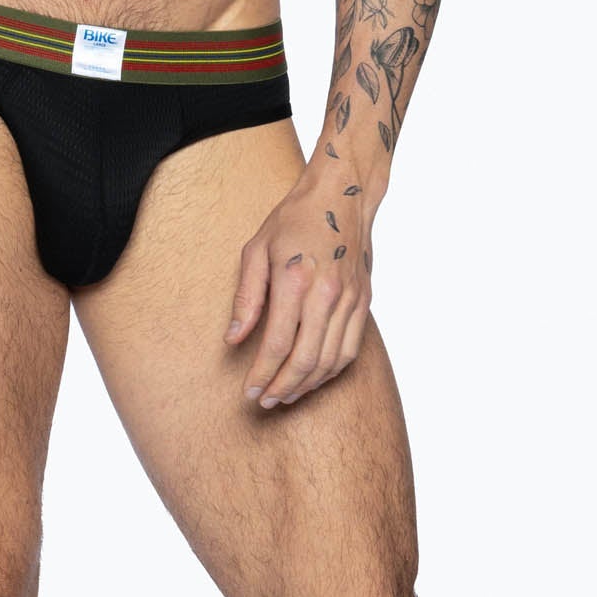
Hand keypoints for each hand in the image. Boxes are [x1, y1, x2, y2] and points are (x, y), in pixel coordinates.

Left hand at [224, 164, 378, 408]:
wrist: (343, 195)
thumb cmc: (294, 220)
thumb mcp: (256, 250)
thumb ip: (245, 298)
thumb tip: (233, 339)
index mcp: (295, 280)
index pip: (278, 343)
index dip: (262, 373)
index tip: (249, 391)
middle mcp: (327, 293)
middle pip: (306, 359)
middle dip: (283, 387)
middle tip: (265, 401)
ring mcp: (350, 299)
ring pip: (330, 361)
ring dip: (307, 385)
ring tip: (285, 395)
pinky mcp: (363, 301)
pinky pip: (350, 350)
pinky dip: (330, 371)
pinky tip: (312, 378)